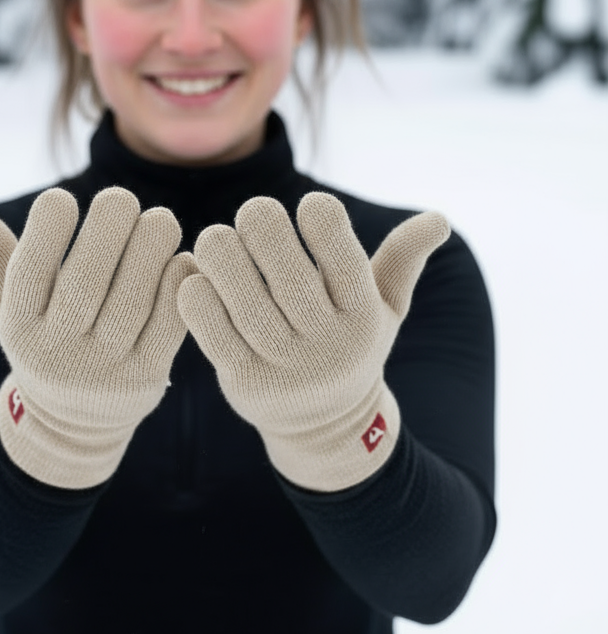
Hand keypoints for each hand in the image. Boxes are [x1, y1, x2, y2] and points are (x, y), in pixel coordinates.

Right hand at [0, 186, 195, 487]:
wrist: (74, 423)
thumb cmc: (44, 334)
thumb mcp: (10, 303)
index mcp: (18, 327)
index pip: (28, 273)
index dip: (45, 231)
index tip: (62, 197)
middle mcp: (57, 352)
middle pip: (84, 284)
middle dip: (106, 231)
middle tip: (121, 198)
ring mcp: (103, 370)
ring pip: (130, 303)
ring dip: (149, 252)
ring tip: (160, 219)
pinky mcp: (145, 379)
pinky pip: (168, 328)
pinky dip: (176, 287)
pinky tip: (181, 257)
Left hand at [177, 192, 449, 491]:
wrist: (325, 428)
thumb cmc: (350, 342)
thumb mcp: (386, 306)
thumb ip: (403, 259)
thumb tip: (439, 218)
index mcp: (364, 316)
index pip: (344, 260)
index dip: (323, 222)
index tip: (308, 206)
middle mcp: (327, 344)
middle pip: (291, 279)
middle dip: (266, 232)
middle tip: (252, 211)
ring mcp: (285, 369)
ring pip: (248, 306)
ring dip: (224, 261)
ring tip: (215, 237)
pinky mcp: (245, 385)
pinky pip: (215, 337)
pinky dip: (199, 302)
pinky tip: (194, 277)